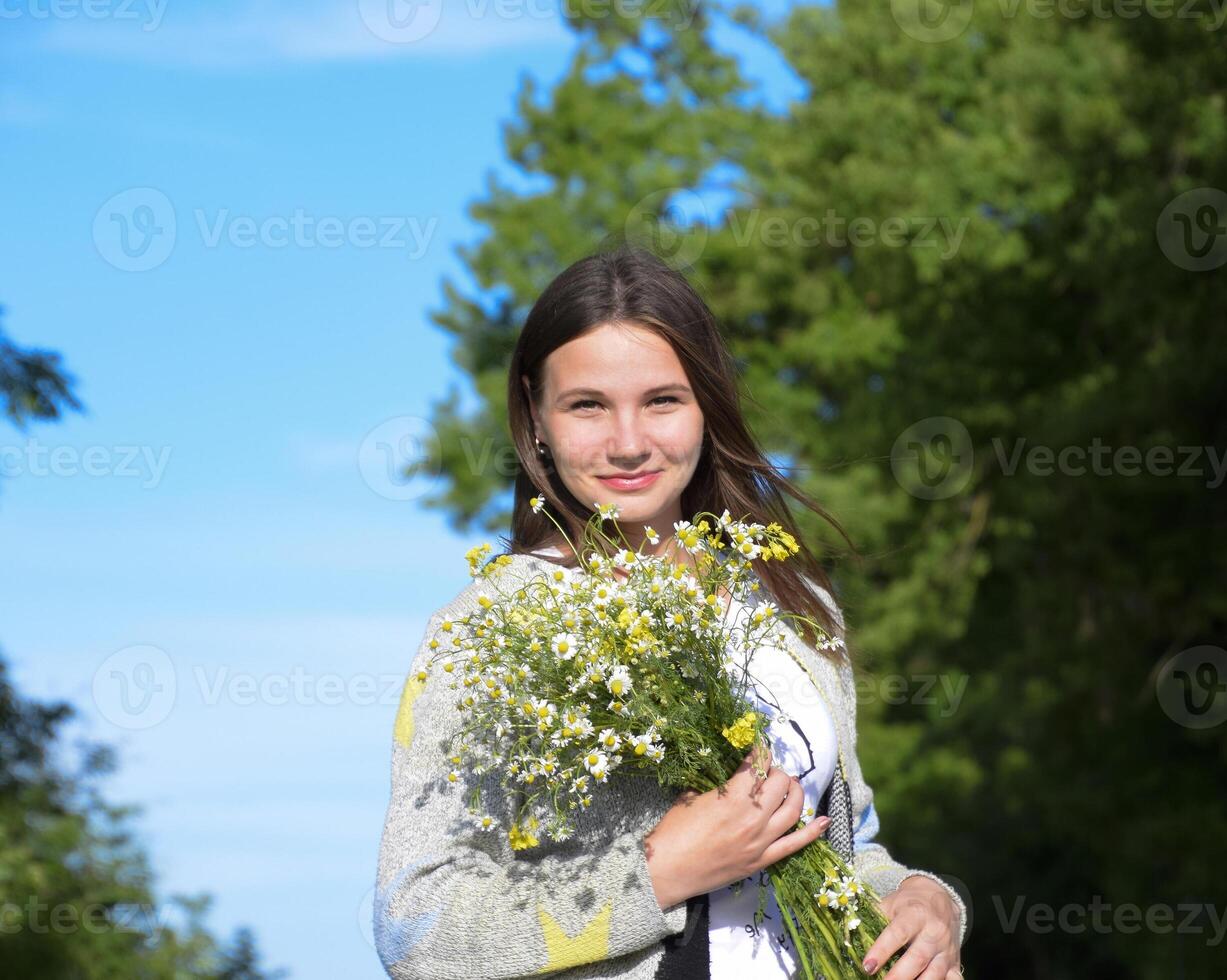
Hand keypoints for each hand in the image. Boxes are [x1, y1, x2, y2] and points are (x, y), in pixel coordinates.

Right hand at [643, 741, 830, 908]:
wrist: (668, 869)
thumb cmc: (674, 830)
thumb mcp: (692, 795)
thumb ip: (716, 783)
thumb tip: (731, 774)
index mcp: (733, 796)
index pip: (758, 764)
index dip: (760, 751)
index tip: (759, 747)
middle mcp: (753, 816)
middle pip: (780, 783)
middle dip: (776, 771)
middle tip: (767, 772)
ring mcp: (761, 840)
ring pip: (793, 809)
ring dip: (794, 792)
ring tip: (789, 786)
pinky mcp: (762, 860)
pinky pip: (795, 845)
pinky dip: (813, 831)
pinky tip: (824, 820)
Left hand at [861, 875, 961, 979]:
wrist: (939, 897)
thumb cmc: (908, 903)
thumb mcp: (890, 903)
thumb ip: (873, 918)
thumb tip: (850, 933)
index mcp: (915, 914)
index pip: (897, 933)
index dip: (882, 950)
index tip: (867, 965)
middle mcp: (934, 931)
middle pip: (917, 958)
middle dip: (899, 975)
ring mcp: (947, 949)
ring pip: (935, 973)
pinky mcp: (955, 961)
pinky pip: (954, 979)